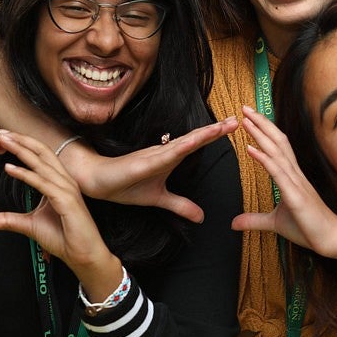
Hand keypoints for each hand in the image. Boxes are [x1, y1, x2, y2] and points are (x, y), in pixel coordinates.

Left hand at [0, 131, 115, 269]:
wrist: (83, 256)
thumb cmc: (64, 238)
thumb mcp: (30, 226)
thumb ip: (10, 220)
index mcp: (59, 183)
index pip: (40, 156)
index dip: (22, 145)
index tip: (2, 138)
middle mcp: (65, 181)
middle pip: (41, 152)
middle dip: (20, 140)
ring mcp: (67, 189)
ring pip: (41, 163)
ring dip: (20, 150)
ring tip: (3, 141)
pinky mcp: (66, 201)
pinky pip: (42, 183)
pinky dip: (25, 174)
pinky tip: (9, 168)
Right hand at [64, 117, 237, 222]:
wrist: (98, 182)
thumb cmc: (126, 185)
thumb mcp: (159, 199)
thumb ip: (181, 206)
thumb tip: (201, 217)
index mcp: (170, 158)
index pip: (197, 144)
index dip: (215, 135)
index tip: (234, 126)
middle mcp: (165, 152)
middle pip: (196, 138)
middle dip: (217, 129)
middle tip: (238, 119)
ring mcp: (155, 155)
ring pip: (184, 143)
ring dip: (203, 135)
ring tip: (222, 127)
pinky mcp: (143, 162)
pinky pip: (165, 154)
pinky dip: (180, 147)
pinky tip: (193, 141)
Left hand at [232, 106, 336, 256]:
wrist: (331, 240)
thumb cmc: (309, 228)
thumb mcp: (275, 223)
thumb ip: (254, 220)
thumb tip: (235, 222)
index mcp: (292, 177)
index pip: (277, 147)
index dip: (264, 131)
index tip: (250, 118)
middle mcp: (295, 174)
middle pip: (277, 142)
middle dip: (260, 124)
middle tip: (244, 108)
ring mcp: (296, 183)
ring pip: (277, 152)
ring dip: (260, 134)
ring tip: (246, 120)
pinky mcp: (295, 195)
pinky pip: (277, 172)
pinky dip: (263, 158)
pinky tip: (250, 149)